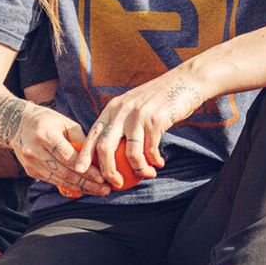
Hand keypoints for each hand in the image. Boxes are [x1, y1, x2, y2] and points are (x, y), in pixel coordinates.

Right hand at [0, 97, 109, 197]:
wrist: (17, 124)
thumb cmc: (46, 121)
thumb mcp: (64, 122)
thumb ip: (80, 140)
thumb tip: (96, 159)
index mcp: (45, 135)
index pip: (69, 157)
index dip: (87, 170)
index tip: (103, 177)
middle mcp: (35, 150)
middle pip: (65, 172)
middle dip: (87, 183)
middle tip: (105, 189)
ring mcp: (31, 163)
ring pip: (59, 180)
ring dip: (81, 188)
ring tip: (99, 191)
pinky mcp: (30, 171)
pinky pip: (53, 181)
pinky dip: (69, 186)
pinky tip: (84, 188)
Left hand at [73, 67, 207, 188]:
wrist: (186, 81)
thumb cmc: (158, 99)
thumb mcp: (133, 106)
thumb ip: (121, 123)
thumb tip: (112, 152)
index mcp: (112, 109)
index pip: (92, 134)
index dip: (84, 154)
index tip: (80, 170)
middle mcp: (121, 111)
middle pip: (104, 147)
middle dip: (107, 171)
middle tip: (116, 184)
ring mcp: (138, 115)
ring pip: (130, 153)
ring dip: (139, 169)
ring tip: (147, 175)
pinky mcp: (156, 120)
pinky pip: (151, 150)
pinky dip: (154, 160)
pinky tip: (159, 163)